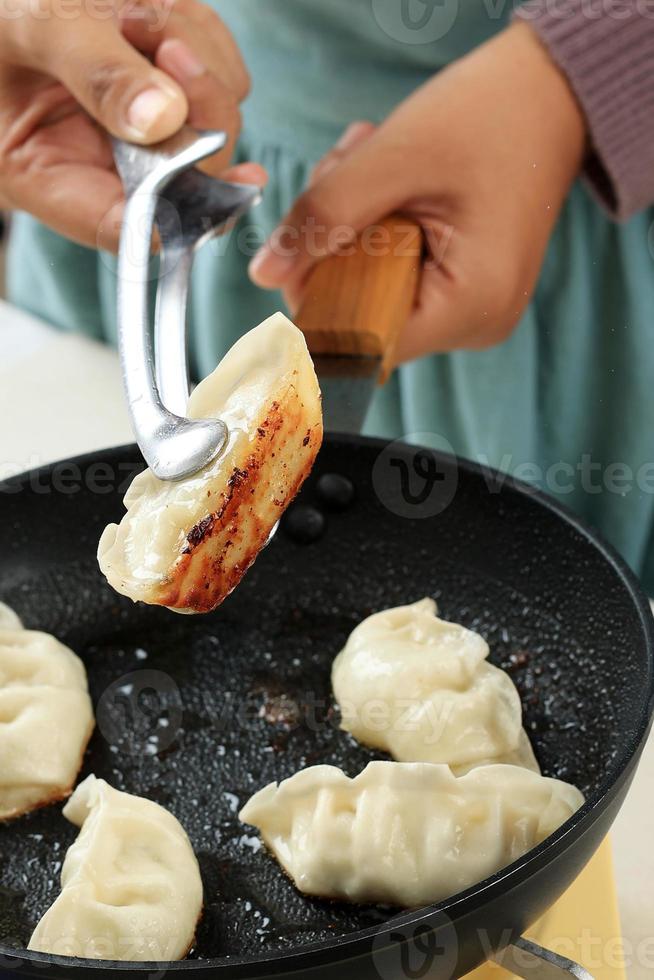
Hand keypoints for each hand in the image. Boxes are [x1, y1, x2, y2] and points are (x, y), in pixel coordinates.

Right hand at [0, 0, 264, 248]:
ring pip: (216, 117)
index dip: (184, 218)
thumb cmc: (2, 15)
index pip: (129, 226)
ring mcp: (144, 131)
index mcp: (51, 177)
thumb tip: (166, 118)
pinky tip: (148, 13)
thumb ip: (97, 73)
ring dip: (193, 58)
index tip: (235, 184)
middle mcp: (104, 166)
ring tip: (130, 15)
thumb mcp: (31, 29)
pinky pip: (220, 74)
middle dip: (195, 107)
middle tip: (166, 47)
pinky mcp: (171, 93)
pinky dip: (200, 38)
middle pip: (191, 174)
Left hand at [249, 23, 585, 362]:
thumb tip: (264, 273)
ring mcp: (470, 311)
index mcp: (470, 306)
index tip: (305, 236)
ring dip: (351, 228)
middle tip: (342, 169)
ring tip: (368, 160)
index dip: (317, 294)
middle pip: (361, 313)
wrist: (548, 96)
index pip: (360, 338)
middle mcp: (474, 325)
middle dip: (334, 246)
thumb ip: (324, 216)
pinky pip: (392, 274)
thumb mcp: (394, 159)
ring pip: (370, 289)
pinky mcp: (462, 289)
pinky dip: (375, 228)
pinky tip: (386, 181)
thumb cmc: (489, 116)